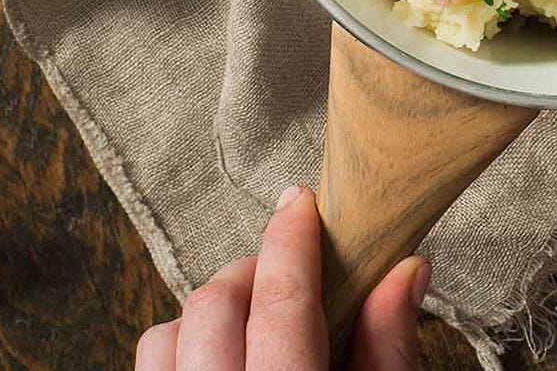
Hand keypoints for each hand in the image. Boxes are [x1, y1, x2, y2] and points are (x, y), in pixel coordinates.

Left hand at [135, 186, 428, 369]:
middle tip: (291, 265)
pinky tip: (223, 353)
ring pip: (166, 334)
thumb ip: (389, 348)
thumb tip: (407, 269)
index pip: (280, 302)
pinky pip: (149, 369)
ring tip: (255, 313)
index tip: (300, 201)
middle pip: (215, 305)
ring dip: (211, 308)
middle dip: (253, 268)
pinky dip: (182, 345)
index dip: (291, 240)